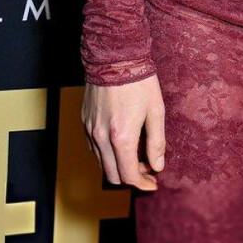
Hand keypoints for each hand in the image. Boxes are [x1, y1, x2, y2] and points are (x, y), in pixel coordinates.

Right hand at [82, 74, 165, 190]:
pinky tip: (122, 144)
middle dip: (130, 178)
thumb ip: (156, 142)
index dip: (142, 184)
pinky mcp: (84, 121)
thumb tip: (157, 166)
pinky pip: (94, 148)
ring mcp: (90, 130)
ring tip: (137, 156)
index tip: (153, 183)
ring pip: (101, 163)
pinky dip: (108, 154)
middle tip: (147, 170)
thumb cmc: (139, 82)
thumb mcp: (156, 112)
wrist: (114, 57)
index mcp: (122, 137)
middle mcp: (101, 137)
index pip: (129, 175)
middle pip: (112, 175)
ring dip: (118, 166)